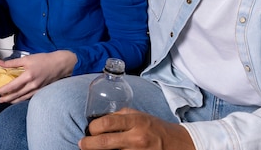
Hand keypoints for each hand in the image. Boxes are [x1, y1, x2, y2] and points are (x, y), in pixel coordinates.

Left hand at [0, 50, 76, 103]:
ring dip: (13, 100)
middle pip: (16, 94)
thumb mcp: (27, 58)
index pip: (12, 86)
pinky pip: (29, 97)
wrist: (59, 64)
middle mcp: (32, 84)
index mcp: (28, 76)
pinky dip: (22, 99)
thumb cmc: (44, 59)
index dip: (2, 90)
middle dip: (6, 98)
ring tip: (6, 101)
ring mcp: (37, 89)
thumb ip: (12, 62)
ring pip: (22, 97)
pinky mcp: (41, 90)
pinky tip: (18, 99)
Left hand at [79, 109, 194, 149]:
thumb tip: (97, 121)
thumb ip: (119, 117)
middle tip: (82, 144)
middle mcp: (137, 138)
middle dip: (88, 144)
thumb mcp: (139, 115)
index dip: (93, 128)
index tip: (90, 130)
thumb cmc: (155, 127)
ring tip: (94, 149)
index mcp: (135, 121)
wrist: (178, 144)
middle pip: (104, 143)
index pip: (106, 123)